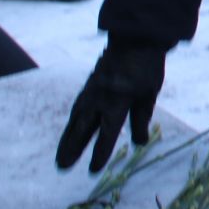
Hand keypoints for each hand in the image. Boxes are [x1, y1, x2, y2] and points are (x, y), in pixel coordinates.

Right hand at [55, 41, 167, 172]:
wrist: (134, 37)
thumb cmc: (145, 67)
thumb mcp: (148, 94)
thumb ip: (141, 118)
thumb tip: (139, 143)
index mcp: (116, 101)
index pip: (107, 133)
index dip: (100, 153)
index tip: (93, 170)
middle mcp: (99, 98)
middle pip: (83, 128)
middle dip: (73, 148)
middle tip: (62, 167)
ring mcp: (92, 91)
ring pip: (77, 119)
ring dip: (68, 139)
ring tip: (60, 158)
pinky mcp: (90, 86)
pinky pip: (78, 109)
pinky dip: (73, 124)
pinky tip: (70, 132)